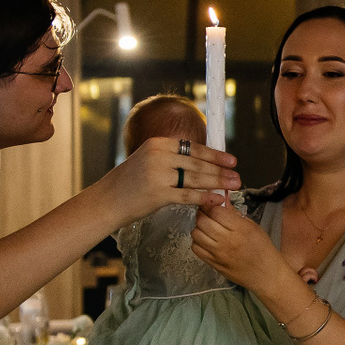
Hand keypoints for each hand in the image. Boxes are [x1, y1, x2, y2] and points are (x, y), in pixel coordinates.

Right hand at [100, 136, 238, 225]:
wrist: (107, 200)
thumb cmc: (129, 182)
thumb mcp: (147, 160)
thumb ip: (170, 158)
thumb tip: (200, 161)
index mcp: (157, 144)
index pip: (193, 148)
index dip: (214, 155)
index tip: (231, 160)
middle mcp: (158, 156)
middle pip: (197, 163)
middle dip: (220, 170)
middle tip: (237, 176)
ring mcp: (158, 175)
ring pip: (196, 178)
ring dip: (218, 183)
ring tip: (234, 186)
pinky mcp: (158, 194)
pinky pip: (188, 195)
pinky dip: (205, 198)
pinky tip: (218, 199)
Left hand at [191, 196, 290, 293]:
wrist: (265, 274)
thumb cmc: (262, 248)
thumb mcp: (253, 227)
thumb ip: (235, 214)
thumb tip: (222, 201)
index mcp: (240, 229)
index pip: (216, 211)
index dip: (212, 205)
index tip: (214, 204)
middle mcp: (227, 241)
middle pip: (203, 221)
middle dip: (203, 213)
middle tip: (208, 213)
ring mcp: (218, 254)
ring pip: (196, 233)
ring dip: (199, 227)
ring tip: (207, 227)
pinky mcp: (213, 263)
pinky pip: (196, 248)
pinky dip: (198, 241)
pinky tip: (206, 240)